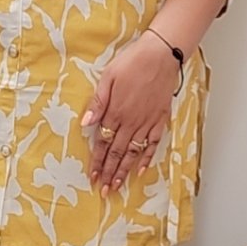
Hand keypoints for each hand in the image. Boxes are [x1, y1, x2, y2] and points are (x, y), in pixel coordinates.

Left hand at [81, 33, 180, 195]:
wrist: (161, 54)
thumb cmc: (132, 62)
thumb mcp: (108, 78)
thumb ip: (98, 103)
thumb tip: (85, 123)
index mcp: (116, 112)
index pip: (104, 143)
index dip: (98, 161)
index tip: (93, 177)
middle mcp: (131, 122)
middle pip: (118, 152)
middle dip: (109, 173)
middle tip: (104, 191)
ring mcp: (147, 122)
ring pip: (134, 152)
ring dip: (125, 171)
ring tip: (118, 186)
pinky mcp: (160, 119)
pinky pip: (153, 143)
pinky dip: (147, 157)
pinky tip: (141, 170)